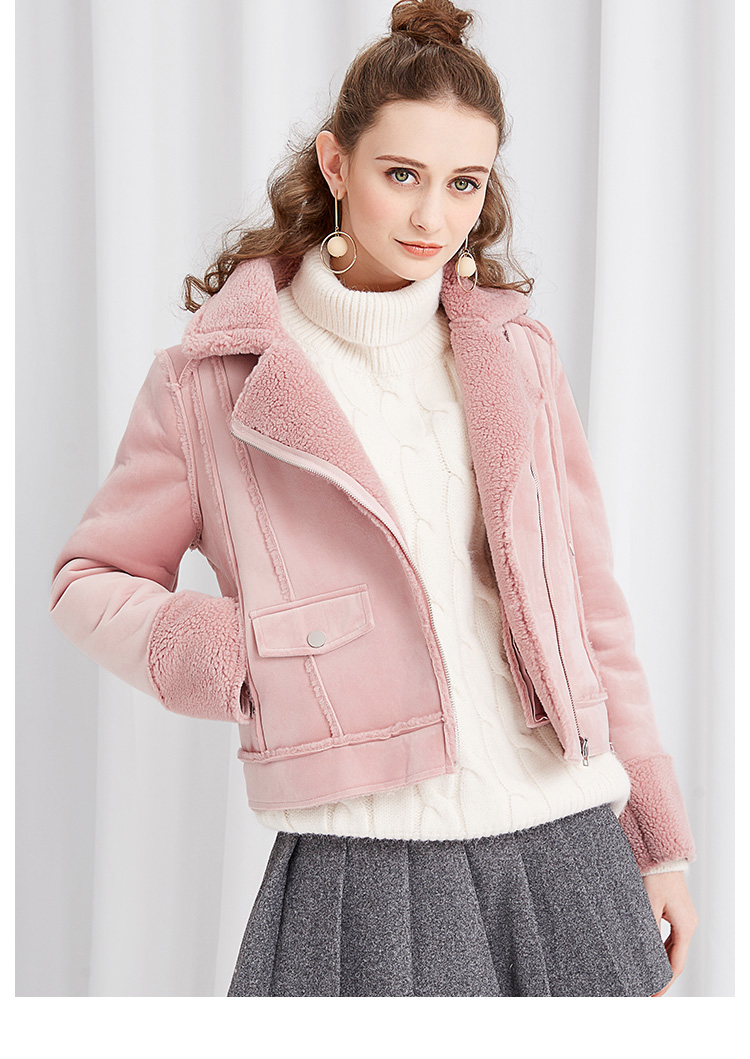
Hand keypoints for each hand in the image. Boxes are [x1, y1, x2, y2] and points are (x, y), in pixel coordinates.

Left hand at [642, 871, 697, 995]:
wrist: (661, 853)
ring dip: (662, 963)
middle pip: (677, 959)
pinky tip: (651, 955)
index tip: (652, 995)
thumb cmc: (655, 874)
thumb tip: (642, 954)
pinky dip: (662, 950)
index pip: (676, 965)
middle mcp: (688, 924)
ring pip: (674, 949)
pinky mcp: (677, 912)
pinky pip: (672, 937)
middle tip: (647, 991)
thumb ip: (647, 930)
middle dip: (663, 976)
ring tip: (648, 977)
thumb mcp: (647, 904)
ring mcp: (684, 918)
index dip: (664, 983)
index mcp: (685, 926)